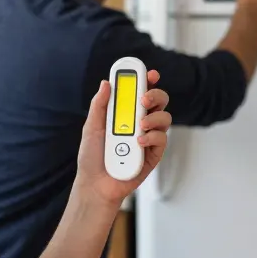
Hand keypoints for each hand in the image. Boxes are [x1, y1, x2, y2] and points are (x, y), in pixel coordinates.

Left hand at [77, 70, 171, 204]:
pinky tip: (138, 142)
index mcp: (126, 113)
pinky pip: (161, 139)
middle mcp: (141, 123)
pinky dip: (151, 137)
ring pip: (165, 118)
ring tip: (139, 125)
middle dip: (155, 94)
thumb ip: (100, 105)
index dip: (147, 80)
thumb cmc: (92, 157)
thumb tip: (106, 83)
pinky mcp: (154, 154)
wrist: (95, 184)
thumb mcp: (92, 127)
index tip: (149, 73)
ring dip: (154, 117)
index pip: (141, 92)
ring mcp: (149, 138)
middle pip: (159, 101)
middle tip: (144, 98)